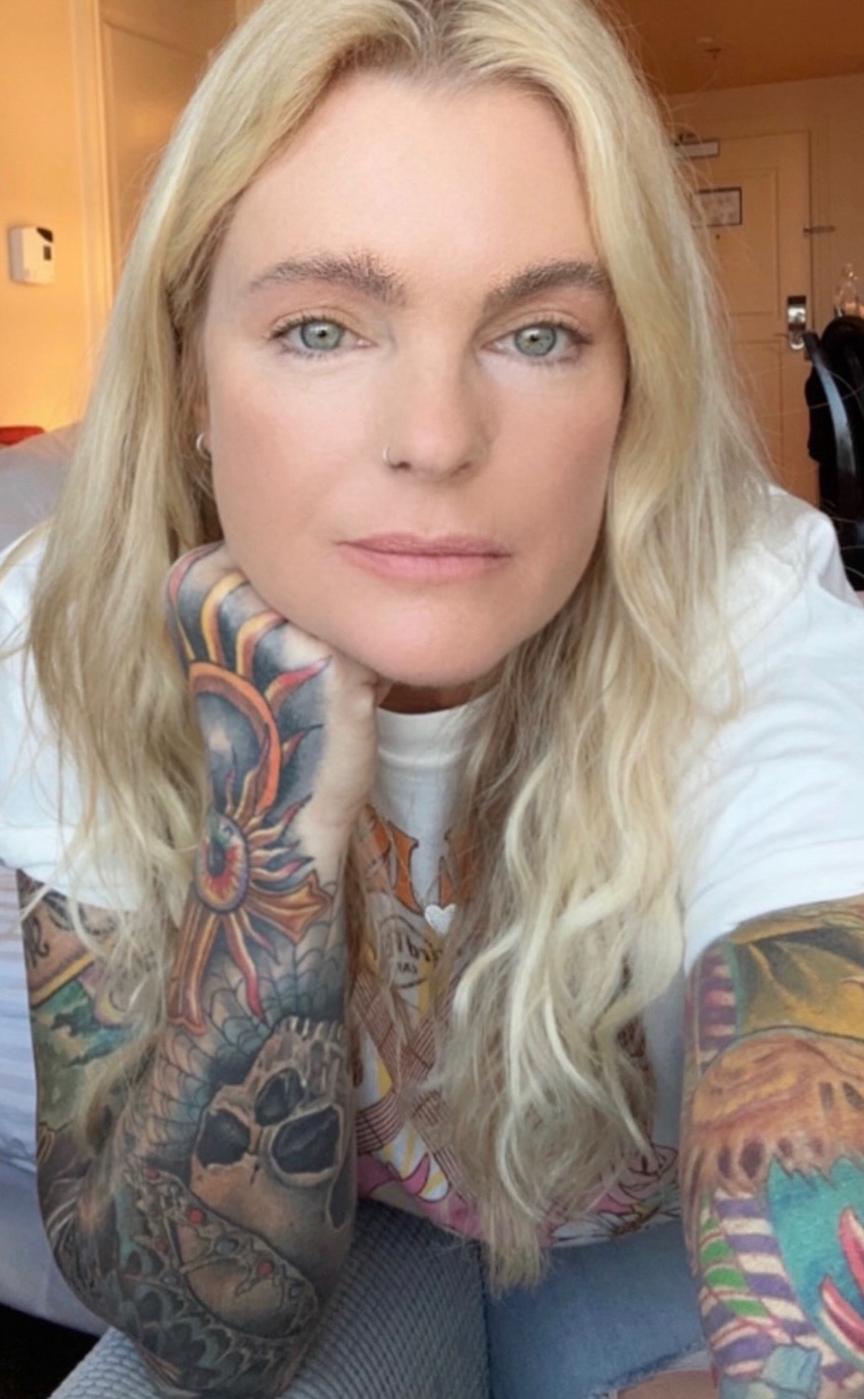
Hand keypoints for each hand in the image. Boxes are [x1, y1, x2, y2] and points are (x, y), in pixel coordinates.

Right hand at [166, 542, 382, 850]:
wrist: (279, 806)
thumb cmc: (270, 714)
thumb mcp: (247, 629)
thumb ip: (271, 571)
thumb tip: (340, 515)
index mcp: (192, 581)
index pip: (284, 542)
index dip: (297, 595)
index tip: (272, 654)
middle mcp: (224, 596)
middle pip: (321, 565)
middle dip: (328, 618)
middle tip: (304, 677)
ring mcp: (276, 625)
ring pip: (353, 597)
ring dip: (353, 641)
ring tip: (323, 688)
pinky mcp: (327, 659)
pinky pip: (378, 635)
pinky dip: (374, 670)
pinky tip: (346, 703)